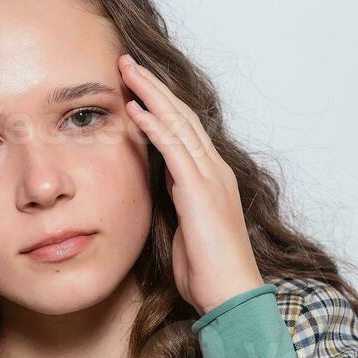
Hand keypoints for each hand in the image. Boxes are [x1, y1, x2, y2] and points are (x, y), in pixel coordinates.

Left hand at [119, 54, 263, 315]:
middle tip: (127, 62)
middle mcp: (214, 172)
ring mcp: (210, 179)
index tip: (136, 87)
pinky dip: (154, 126)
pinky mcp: (199, 192)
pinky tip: (135, 110)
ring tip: (127, 72)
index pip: (185, 131)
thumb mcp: (186, 231)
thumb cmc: (209, 273)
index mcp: (212, 180)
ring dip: (151, 95)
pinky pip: (174, 150)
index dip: (161, 105)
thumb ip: (177, 204)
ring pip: (178, 124)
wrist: (231, 296)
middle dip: (154, 87)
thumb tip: (162, 188)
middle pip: (182, 116)